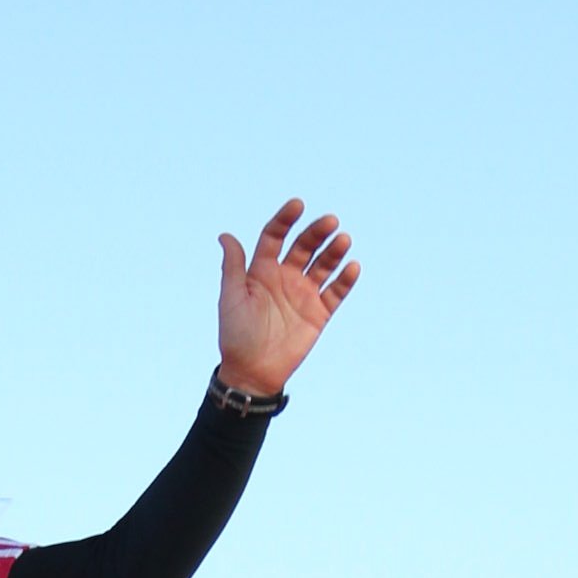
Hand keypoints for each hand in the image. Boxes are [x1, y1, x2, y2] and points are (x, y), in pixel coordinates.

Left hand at [216, 201, 359, 397]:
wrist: (252, 372)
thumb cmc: (236, 335)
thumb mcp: (232, 298)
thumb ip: (233, 266)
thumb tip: (225, 235)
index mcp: (262, 270)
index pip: (275, 236)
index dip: (285, 219)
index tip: (297, 205)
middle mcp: (285, 277)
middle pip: (304, 246)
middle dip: (317, 232)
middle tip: (330, 222)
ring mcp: (303, 294)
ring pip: (323, 265)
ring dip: (334, 251)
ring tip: (343, 240)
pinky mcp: (319, 312)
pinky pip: (336, 292)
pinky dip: (345, 280)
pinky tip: (352, 267)